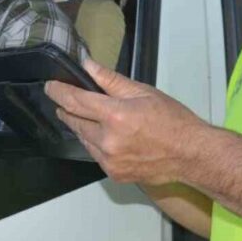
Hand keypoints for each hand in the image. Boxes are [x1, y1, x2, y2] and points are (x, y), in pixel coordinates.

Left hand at [44, 58, 209, 184]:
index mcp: (115, 115)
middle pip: (74, 121)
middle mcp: (108, 140)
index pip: (75, 101)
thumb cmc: (172, 121)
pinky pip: (96, 155)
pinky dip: (96, 144)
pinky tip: (106, 137)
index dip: (59, 92)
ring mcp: (109, 160)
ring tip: (90, 118)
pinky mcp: (114, 173)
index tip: (50, 86)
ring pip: (83, 139)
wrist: (191, 154)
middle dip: (68, 109)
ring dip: (82, 127)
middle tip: (66, 101)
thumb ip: (111, 81)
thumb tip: (88, 66)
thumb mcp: (143, 92)